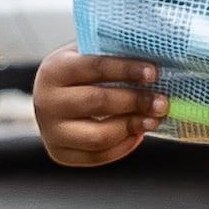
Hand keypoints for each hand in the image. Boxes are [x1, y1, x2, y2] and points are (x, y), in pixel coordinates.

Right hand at [33, 48, 159, 166]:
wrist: (51, 101)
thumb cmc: (79, 75)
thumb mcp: (86, 56)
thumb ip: (111, 53)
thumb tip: (154, 52)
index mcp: (54, 70)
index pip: (95, 67)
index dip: (127, 70)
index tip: (154, 74)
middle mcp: (46, 101)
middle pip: (98, 102)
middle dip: (135, 102)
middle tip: (162, 102)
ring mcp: (51, 131)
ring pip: (99, 135)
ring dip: (132, 127)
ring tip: (154, 120)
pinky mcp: (60, 154)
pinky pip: (98, 156)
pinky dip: (123, 146)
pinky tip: (137, 133)